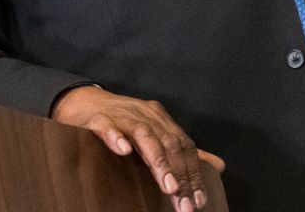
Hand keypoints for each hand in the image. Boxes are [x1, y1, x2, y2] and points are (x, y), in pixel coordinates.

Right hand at [52, 85, 225, 210]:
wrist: (84, 103)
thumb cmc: (123, 124)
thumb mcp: (156, 136)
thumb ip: (185, 153)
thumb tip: (219, 166)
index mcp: (162, 120)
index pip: (184, 146)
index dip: (193, 173)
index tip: (199, 200)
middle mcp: (146, 115)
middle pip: (169, 143)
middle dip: (180, 175)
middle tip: (185, 204)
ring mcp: (122, 115)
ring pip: (144, 135)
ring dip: (158, 161)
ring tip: (169, 187)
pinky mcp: (97, 118)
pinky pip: (106, 125)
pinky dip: (115, 136)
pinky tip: (123, 151)